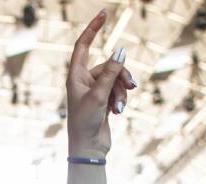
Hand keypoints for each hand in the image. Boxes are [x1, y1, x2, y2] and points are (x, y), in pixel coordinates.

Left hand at [66, 12, 136, 157]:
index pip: (83, 45)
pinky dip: (120, 100)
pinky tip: (118, 113)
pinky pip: (118, 91)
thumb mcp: (100, 95)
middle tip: (130, 88)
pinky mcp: (103, 100)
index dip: (92, 29)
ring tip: (120, 107)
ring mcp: (94, 90)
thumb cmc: (86, 122)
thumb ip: (111, 72)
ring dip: (121, 92)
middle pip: (109, 65)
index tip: (104, 14)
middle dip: (121, 76)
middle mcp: (83, 81)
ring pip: (116, 79)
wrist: (89, 148)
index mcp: (75, 76)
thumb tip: (120, 51)